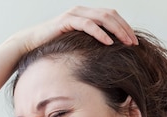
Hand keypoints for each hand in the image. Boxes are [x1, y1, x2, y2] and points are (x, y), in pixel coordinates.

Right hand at [15, 6, 137, 53]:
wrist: (31, 42)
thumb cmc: (54, 46)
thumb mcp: (76, 44)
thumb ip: (90, 44)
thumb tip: (108, 55)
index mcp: (86, 14)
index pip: (112, 16)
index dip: (125, 26)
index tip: (134, 41)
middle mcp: (82, 10)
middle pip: (110, 15)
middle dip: (124, 28)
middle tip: (134, 43)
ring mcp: (75, 14)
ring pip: (102, 18)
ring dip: (117, 30)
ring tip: (126, 42)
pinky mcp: (67, 21)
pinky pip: (88, 25)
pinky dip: (100, 33)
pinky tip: (109, 42)